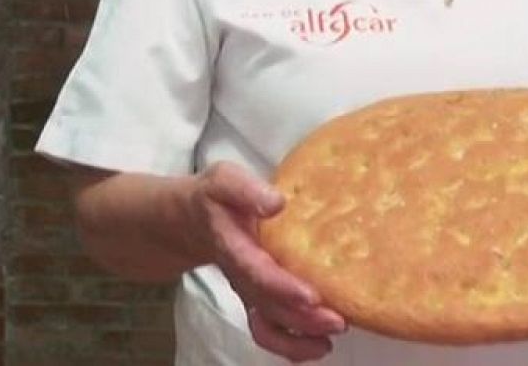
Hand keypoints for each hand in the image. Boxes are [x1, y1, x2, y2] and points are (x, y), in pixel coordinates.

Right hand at [183, 162, 345, 361]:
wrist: (190, 219)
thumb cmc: (214, 198)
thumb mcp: (225, 180)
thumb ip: (248, 190)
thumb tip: (277, 202)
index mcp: (233, 244)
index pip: (256, 270)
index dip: (282, 286)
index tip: (311, 297)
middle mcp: (240, 275)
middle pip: (268, 305)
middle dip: (302, 318)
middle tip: (338, 322)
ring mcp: (246, 291)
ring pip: (268, 323)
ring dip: (299, 336)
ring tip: (332, 336)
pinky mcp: (254, 298)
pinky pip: (268, 330)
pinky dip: (291, 344)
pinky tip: (318, 346)